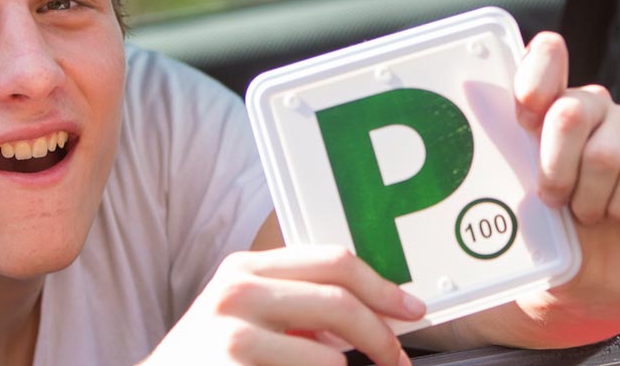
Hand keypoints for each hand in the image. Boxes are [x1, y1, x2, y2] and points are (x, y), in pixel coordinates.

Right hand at [144, 245, 425, 365]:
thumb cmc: (208, 358)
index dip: (382, 287)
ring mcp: (235, 336)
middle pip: (341, 303)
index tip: (411, 309)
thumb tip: (373, 312)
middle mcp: (238, 293)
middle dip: (382, 337)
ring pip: (331, 359)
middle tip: (397, 360)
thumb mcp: (243, 314)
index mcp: (245, 268)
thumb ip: (298, 302)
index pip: (334, 262)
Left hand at [461, 31, 619, 347]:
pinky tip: (619, 213)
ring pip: (606, 149)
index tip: (525, 113)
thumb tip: (464, 147)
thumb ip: (501, 168)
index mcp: (550, 108)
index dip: (537, 76)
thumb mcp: (516, 203)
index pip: (549, 56)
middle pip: (572, 109)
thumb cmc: (551, 238)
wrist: (593, 285)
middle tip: (552, 201)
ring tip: (586, 215)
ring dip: (589, 196)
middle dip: (555, 166)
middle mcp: (592, 109)